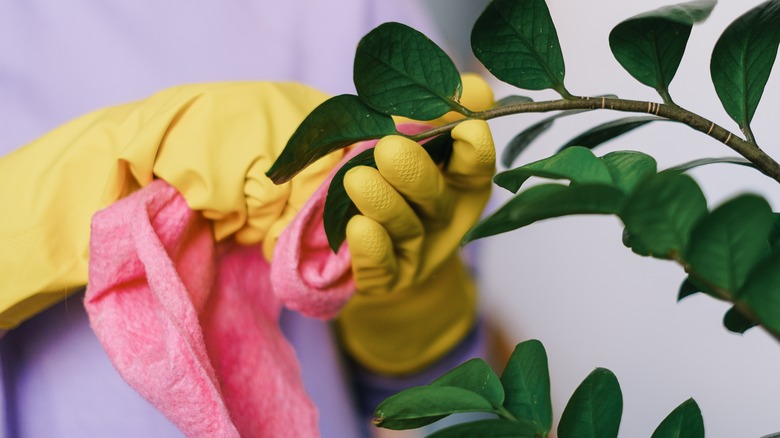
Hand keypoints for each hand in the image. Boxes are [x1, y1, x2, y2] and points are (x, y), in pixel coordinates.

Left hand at [344, 119, 494, 293]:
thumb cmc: (380, 165)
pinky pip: (382, 268)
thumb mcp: (404, 128)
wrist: (353, 230)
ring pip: (407, 229)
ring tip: (358, 180)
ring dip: (384, 204)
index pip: (475, 163)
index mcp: (458, 176)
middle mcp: (444, 215)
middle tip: (390, 149)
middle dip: (415, 174)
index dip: (474, 149)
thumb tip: (474, 89)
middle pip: (436, 198)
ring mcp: (418, 250)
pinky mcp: (388, 278)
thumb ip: (436, 107)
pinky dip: (371, 249)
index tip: (465, 130)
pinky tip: (357, 228)